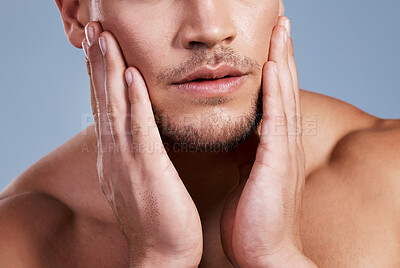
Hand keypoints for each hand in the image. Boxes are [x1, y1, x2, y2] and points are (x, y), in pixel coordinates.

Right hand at [82, 22, 201, 266]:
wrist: (163, 253)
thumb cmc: (157, 216)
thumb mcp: (138, 178)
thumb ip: (134, 152)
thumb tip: (133, 133)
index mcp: (115, 155)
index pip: (105, 107)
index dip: (100, 76)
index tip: (99, 47)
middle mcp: (114, 154)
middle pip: (104, 100)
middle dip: (98, 63)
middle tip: (94, 30)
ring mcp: (127, 161)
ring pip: (115, 107)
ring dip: (110, 71)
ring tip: (104, 39)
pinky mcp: (147, 170)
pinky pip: (139, 130)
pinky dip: (134, 101)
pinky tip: (132, 76)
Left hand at [221, 17, 316, 266]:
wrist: (262, 253)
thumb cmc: (251, 218)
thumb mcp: (247, 177)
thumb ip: (247, 154)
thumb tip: (240, 137)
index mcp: (273, 147)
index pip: (275, 99)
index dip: (275, 69)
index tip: (270, 42)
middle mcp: (283, 144)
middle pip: (284, 90)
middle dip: (283, 54)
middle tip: (281, 23)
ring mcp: (283, 153)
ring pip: (285, 98)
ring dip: (284, 62)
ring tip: (281, 30)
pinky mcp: (276, 165)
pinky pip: (276, 121)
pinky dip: (276, 92)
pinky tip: (274, 67)